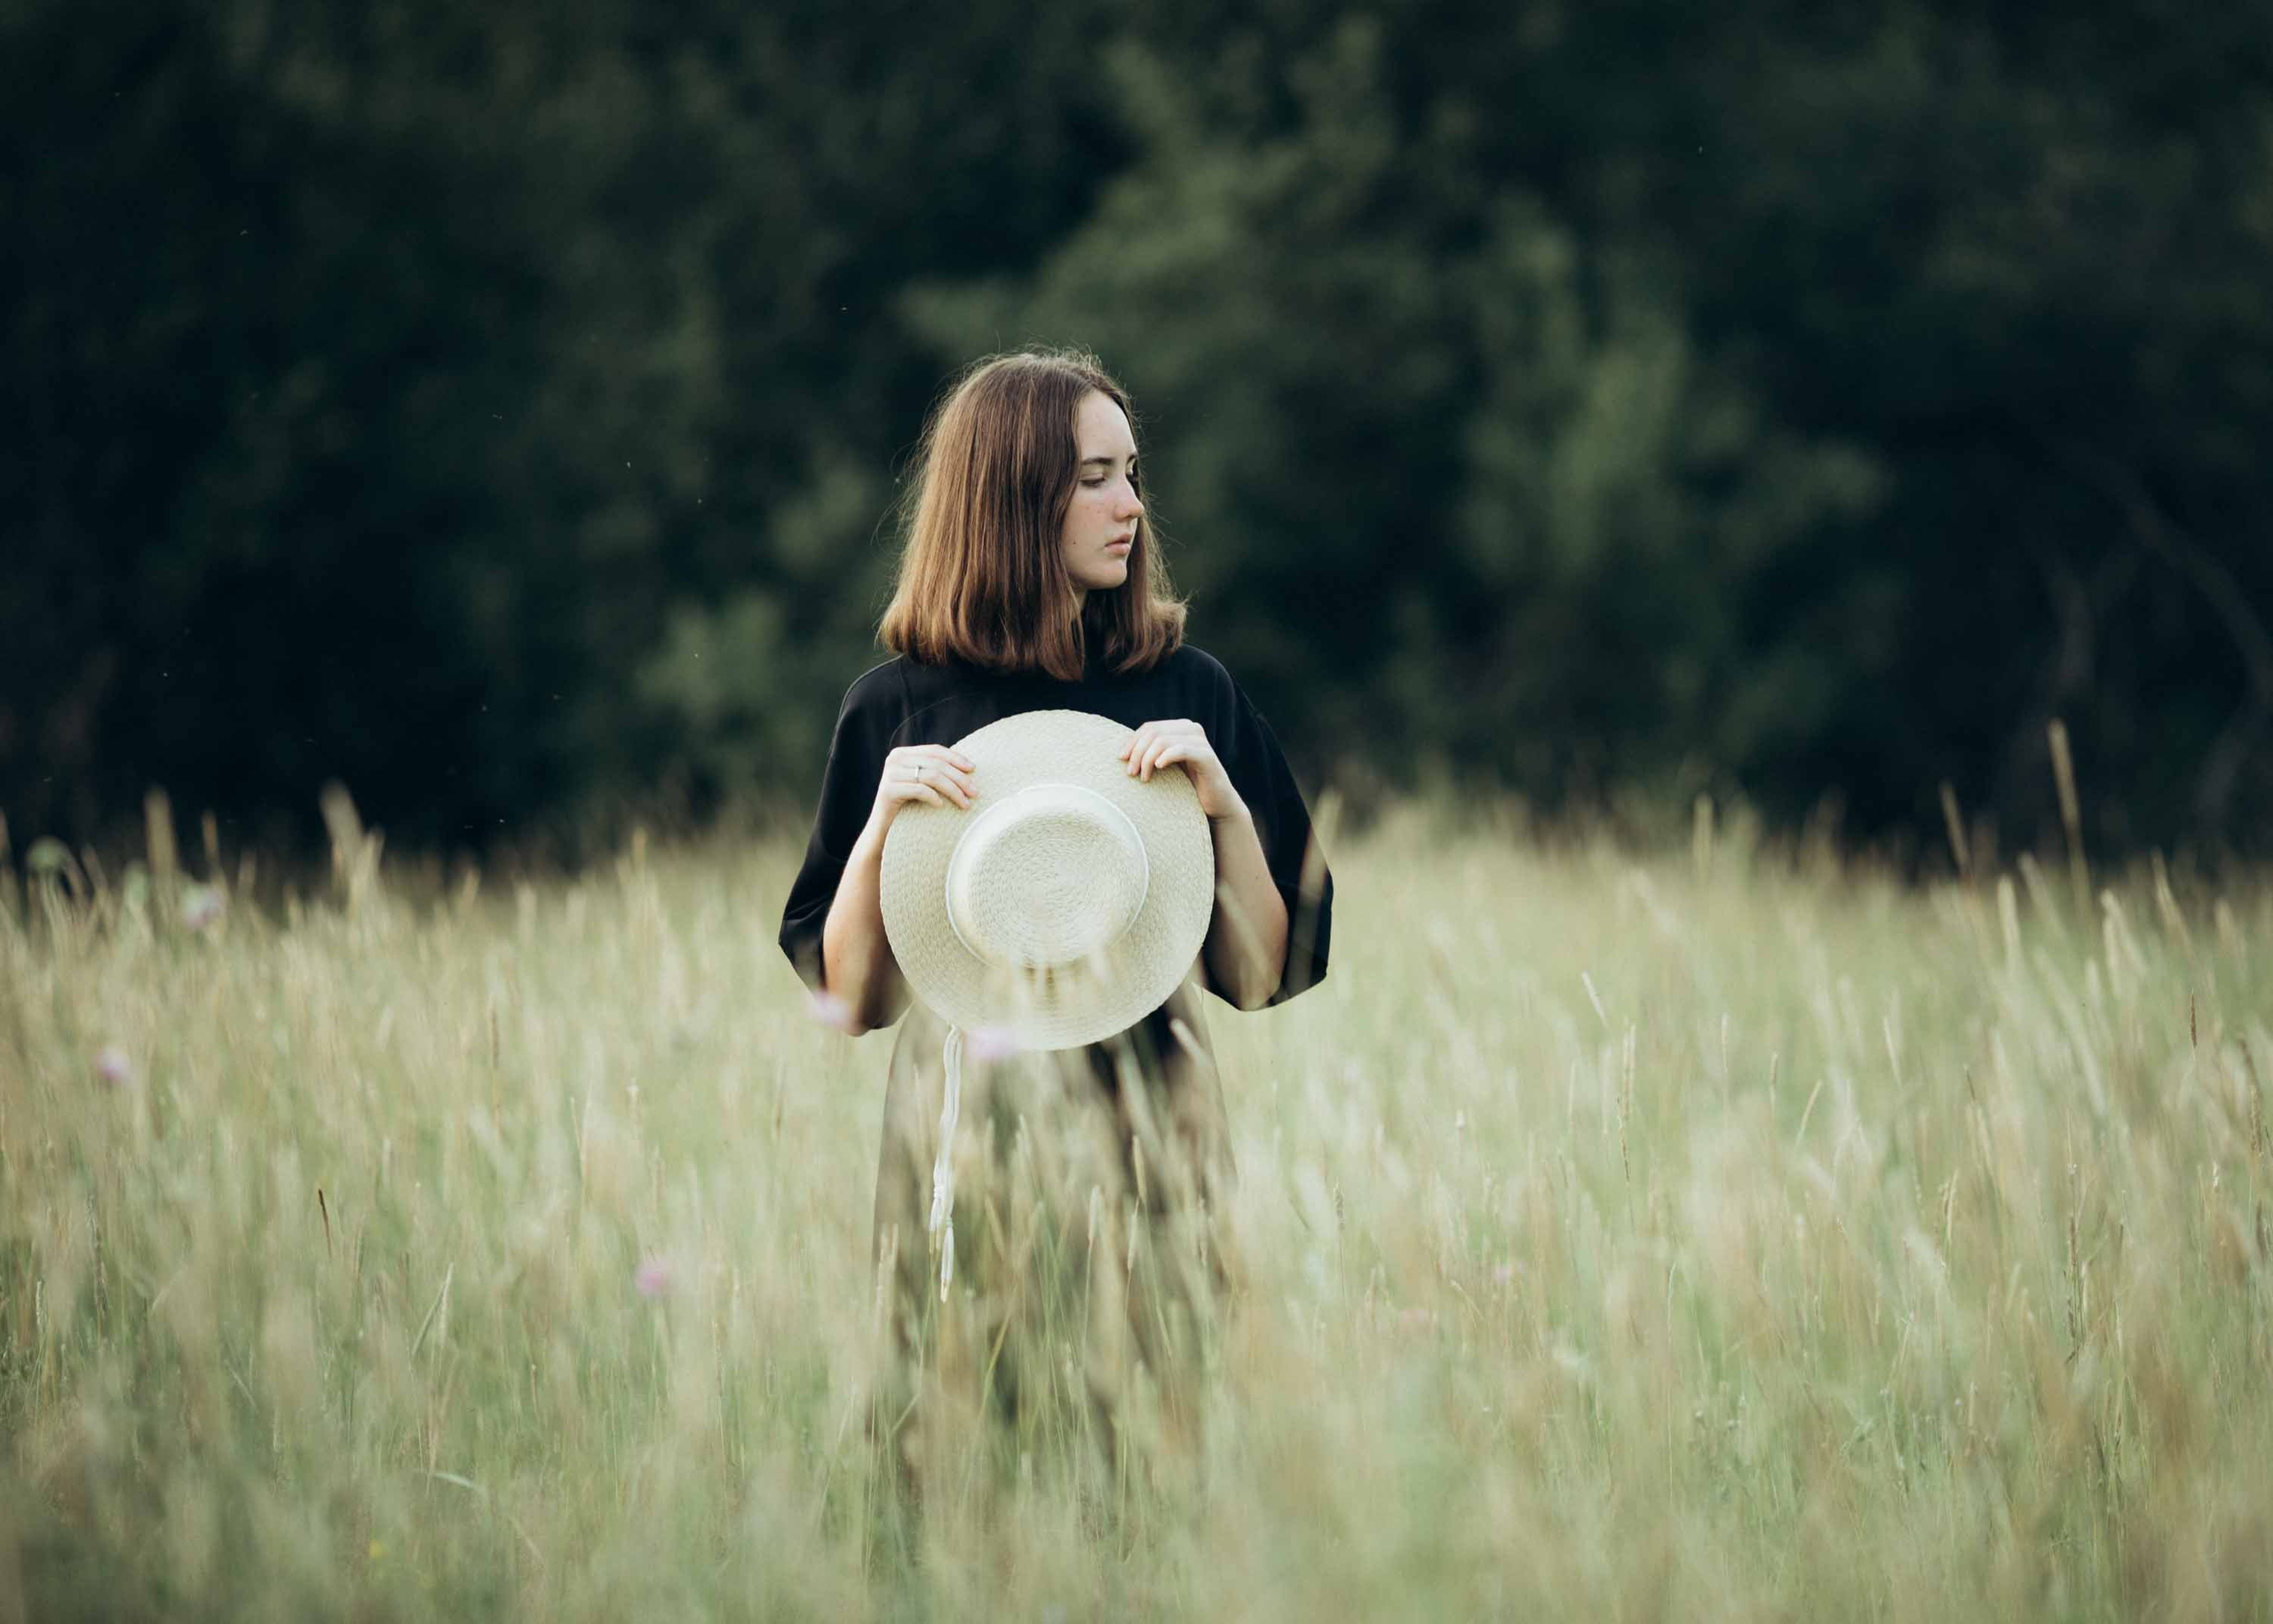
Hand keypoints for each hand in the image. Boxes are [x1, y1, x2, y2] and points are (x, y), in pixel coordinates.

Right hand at [869, 744, 976, 834]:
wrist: (883, 830)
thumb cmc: (908, 807)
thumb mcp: (921, 783)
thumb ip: (934, 770)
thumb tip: (970, 766)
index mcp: (903, 753)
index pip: (935, 750)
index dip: (956, 758)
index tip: (974, 769)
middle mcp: (894, 759)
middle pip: (936, 764)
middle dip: (959, 778)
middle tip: (975, 792)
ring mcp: (890, 774)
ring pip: (931, 776)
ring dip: (953, 790)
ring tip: (965, 804)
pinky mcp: (887, 790)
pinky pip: (919, 790)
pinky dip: (934, 797)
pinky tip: (941, 806)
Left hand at [1119, 719, 1244, 822]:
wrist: (1216, 804)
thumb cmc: (1188, 787)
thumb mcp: (1166, 767)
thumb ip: (1151, 753)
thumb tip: (1122, 752)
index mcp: (1180, 728)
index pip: (1149, 727)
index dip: (1132, 742)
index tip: (1120, 759)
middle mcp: (1191, 729)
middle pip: (1154, 732)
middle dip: (1137, 752)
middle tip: (1130, 773)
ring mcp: (1200, 741)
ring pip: (1163, 740)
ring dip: (1147, 759)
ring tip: (1144, 778)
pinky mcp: (1207, 756)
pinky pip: (1181, 749)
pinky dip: (1166, 757)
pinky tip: (1158, 768)